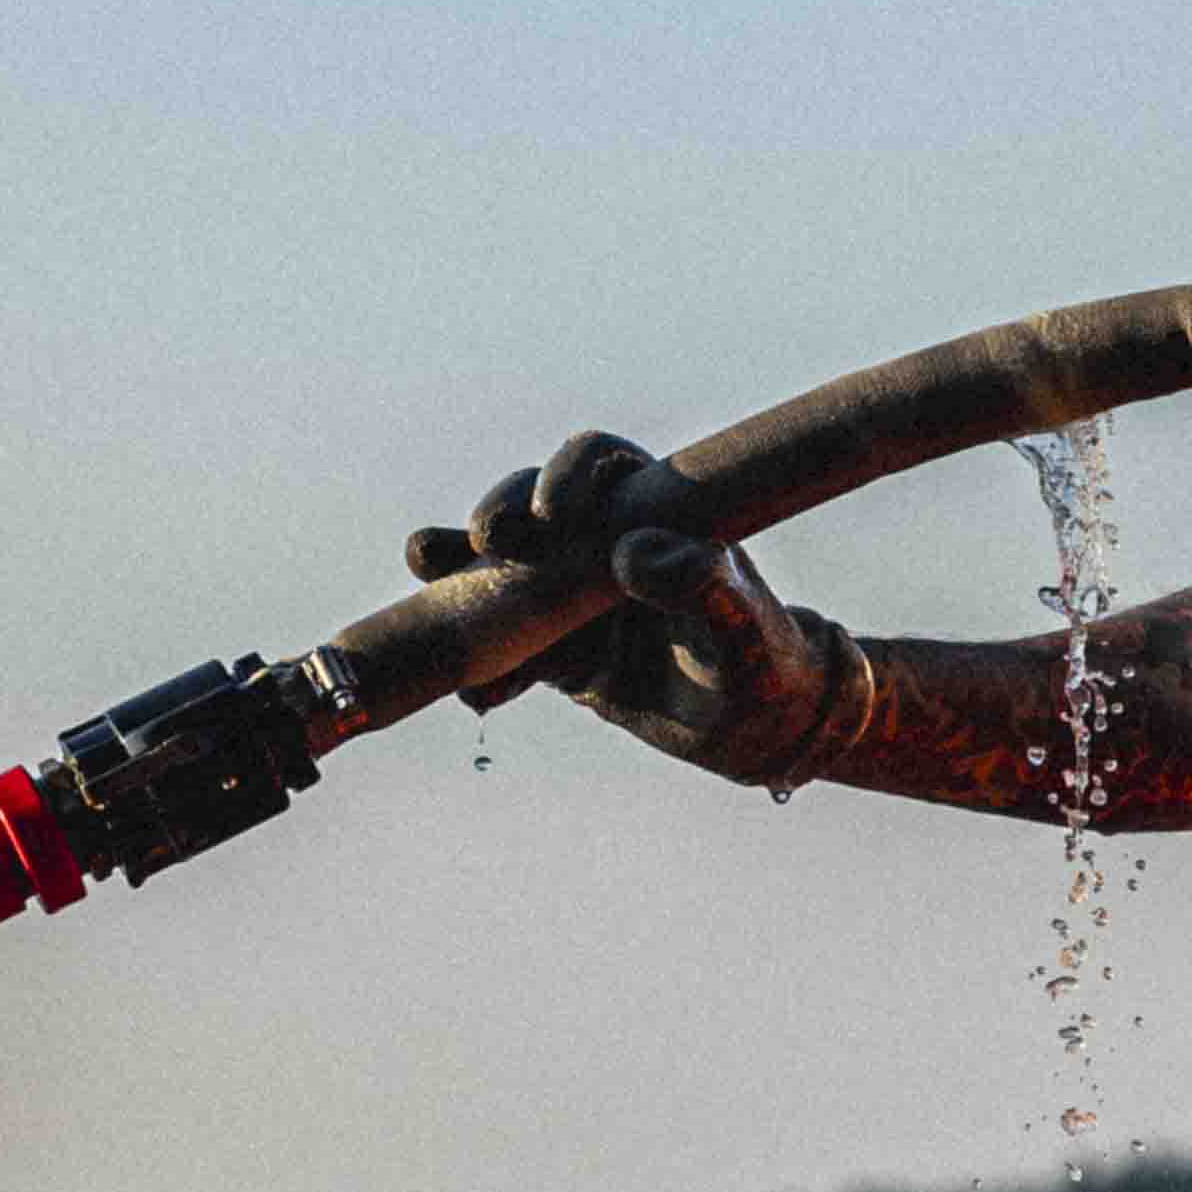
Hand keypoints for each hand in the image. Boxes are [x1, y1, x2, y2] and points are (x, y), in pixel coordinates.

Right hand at [405, 434, 874, 792]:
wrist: (755, 727)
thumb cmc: (762, 661)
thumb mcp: (743, 626)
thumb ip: (703, 586)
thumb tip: (637, 552)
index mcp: (653, 510)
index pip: (600, 464)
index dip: (567, 473)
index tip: (557, 513)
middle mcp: (603, 541)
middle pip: (532, 507)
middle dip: (500, 516)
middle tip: (488, 541)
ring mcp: (571, 596)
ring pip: (502, 572)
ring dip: (461, 574)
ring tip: (429, 578)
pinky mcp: (554, 651)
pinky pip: (506, 650)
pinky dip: (487, 668)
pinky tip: (475, 692)